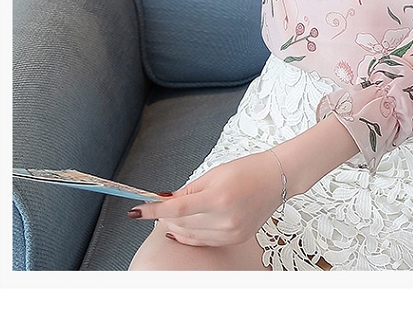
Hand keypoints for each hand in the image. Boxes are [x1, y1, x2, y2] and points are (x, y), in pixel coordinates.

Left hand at [128, 150, 283, 245]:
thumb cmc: (246, 170)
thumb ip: (187, 190)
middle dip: (165, 216)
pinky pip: (204, 241)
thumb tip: (164, 201)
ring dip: (176, 225)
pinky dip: (190, 234)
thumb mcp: (213, 174)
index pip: (176, 209)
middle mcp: (225, 218)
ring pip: (190, 235)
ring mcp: (231, 232)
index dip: (153, 211)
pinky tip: (183, 226)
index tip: (136, 211)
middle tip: (158, 205)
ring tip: (173, 213)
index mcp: (218, 197)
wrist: (276, 179)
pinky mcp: (235, 239)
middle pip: (181, 224)